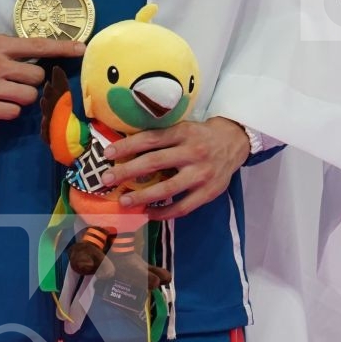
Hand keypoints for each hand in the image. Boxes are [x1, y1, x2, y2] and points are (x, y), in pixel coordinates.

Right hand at [0, 35, 84, 122]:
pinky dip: (10, 111)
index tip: (81, 49)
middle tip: (15, 81)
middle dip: (32, 81)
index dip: (62, 48)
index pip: (37, 45)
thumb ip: (14, 49)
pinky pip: (14, 112)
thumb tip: (47, 53)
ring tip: (5, 94)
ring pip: (28, 95)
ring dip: (22, 97)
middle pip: (37, 75)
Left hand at [99, 117, 249, 219]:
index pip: (150, 139)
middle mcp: (192, 152)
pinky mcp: (209, 192)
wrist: (233, 142)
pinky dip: (164, 212)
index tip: (108, 154)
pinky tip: (148, 213)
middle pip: (155, 162)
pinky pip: (183, 207)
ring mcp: (201, 174)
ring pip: (168, 188)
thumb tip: (127, 149)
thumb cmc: (199, 135)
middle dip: (128, 172)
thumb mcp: (183, 127)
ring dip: (143, 196)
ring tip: (124, 202)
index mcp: (183, 132)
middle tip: (106, 179)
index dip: (128, 146)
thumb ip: (162, 138)